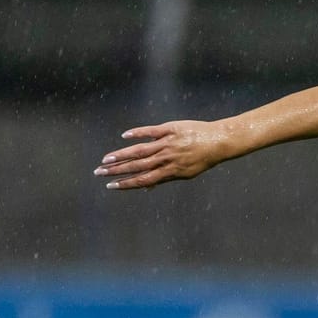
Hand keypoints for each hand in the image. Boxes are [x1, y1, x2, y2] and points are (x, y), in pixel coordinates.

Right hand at [95, 122, 232, 189]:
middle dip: (116, 170)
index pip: (143, 180)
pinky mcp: (169, 129)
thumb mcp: (186, 173)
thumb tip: (147, 187)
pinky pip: (151, 132)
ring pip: (140, 151)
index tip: (111, 185)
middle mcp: (166, 159)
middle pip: (137, 166)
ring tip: (106, 159)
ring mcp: (167, 144)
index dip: (126, 184)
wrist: (218, 141)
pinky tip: (125, 136)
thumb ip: (164, 178)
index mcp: (170, 171)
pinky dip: (137, 133)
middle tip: (99, 172)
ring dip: (121, 155)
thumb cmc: (202, 159)